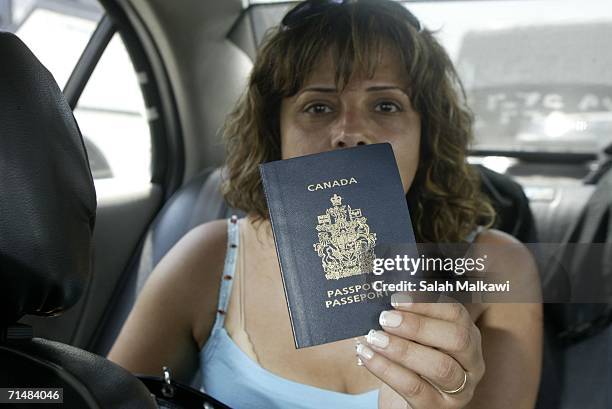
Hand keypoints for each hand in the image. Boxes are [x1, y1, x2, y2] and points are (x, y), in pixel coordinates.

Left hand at [356, 294, 484, 408]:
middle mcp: (471, 363)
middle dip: (418, 326)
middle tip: (385, 319)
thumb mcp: (416, 338)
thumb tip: (385, 301)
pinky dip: (387, 370)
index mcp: (468, 336)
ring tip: (374, 338)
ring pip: (440, 367)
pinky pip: (414, 388)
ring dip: (403, 349)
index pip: (457, 314)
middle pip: (456, 340)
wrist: (406, 399)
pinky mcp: (437, 408)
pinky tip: (367, 356)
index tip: (397, 299)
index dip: (426, 304)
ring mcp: (459, 389)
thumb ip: (408, 319)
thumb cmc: (412, 361)